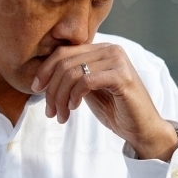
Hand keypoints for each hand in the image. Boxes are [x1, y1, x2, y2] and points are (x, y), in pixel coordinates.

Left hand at [30, 43, 177, 159]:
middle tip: (50, 112)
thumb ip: (72, 77)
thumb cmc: (115, 110)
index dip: (45, 70)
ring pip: (72, 72)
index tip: (36, 90)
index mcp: (101, 49)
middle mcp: (110, 49)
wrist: (142, 129)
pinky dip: (74, 96)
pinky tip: (74, 108)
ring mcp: (117, 60)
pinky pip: (86, 81)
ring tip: (61, 115)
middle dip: (51, 89)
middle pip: (65, 62)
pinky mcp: (122, 76)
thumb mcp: (87, 90)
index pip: (64, 52)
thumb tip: (42, 75)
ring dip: (60, 97)